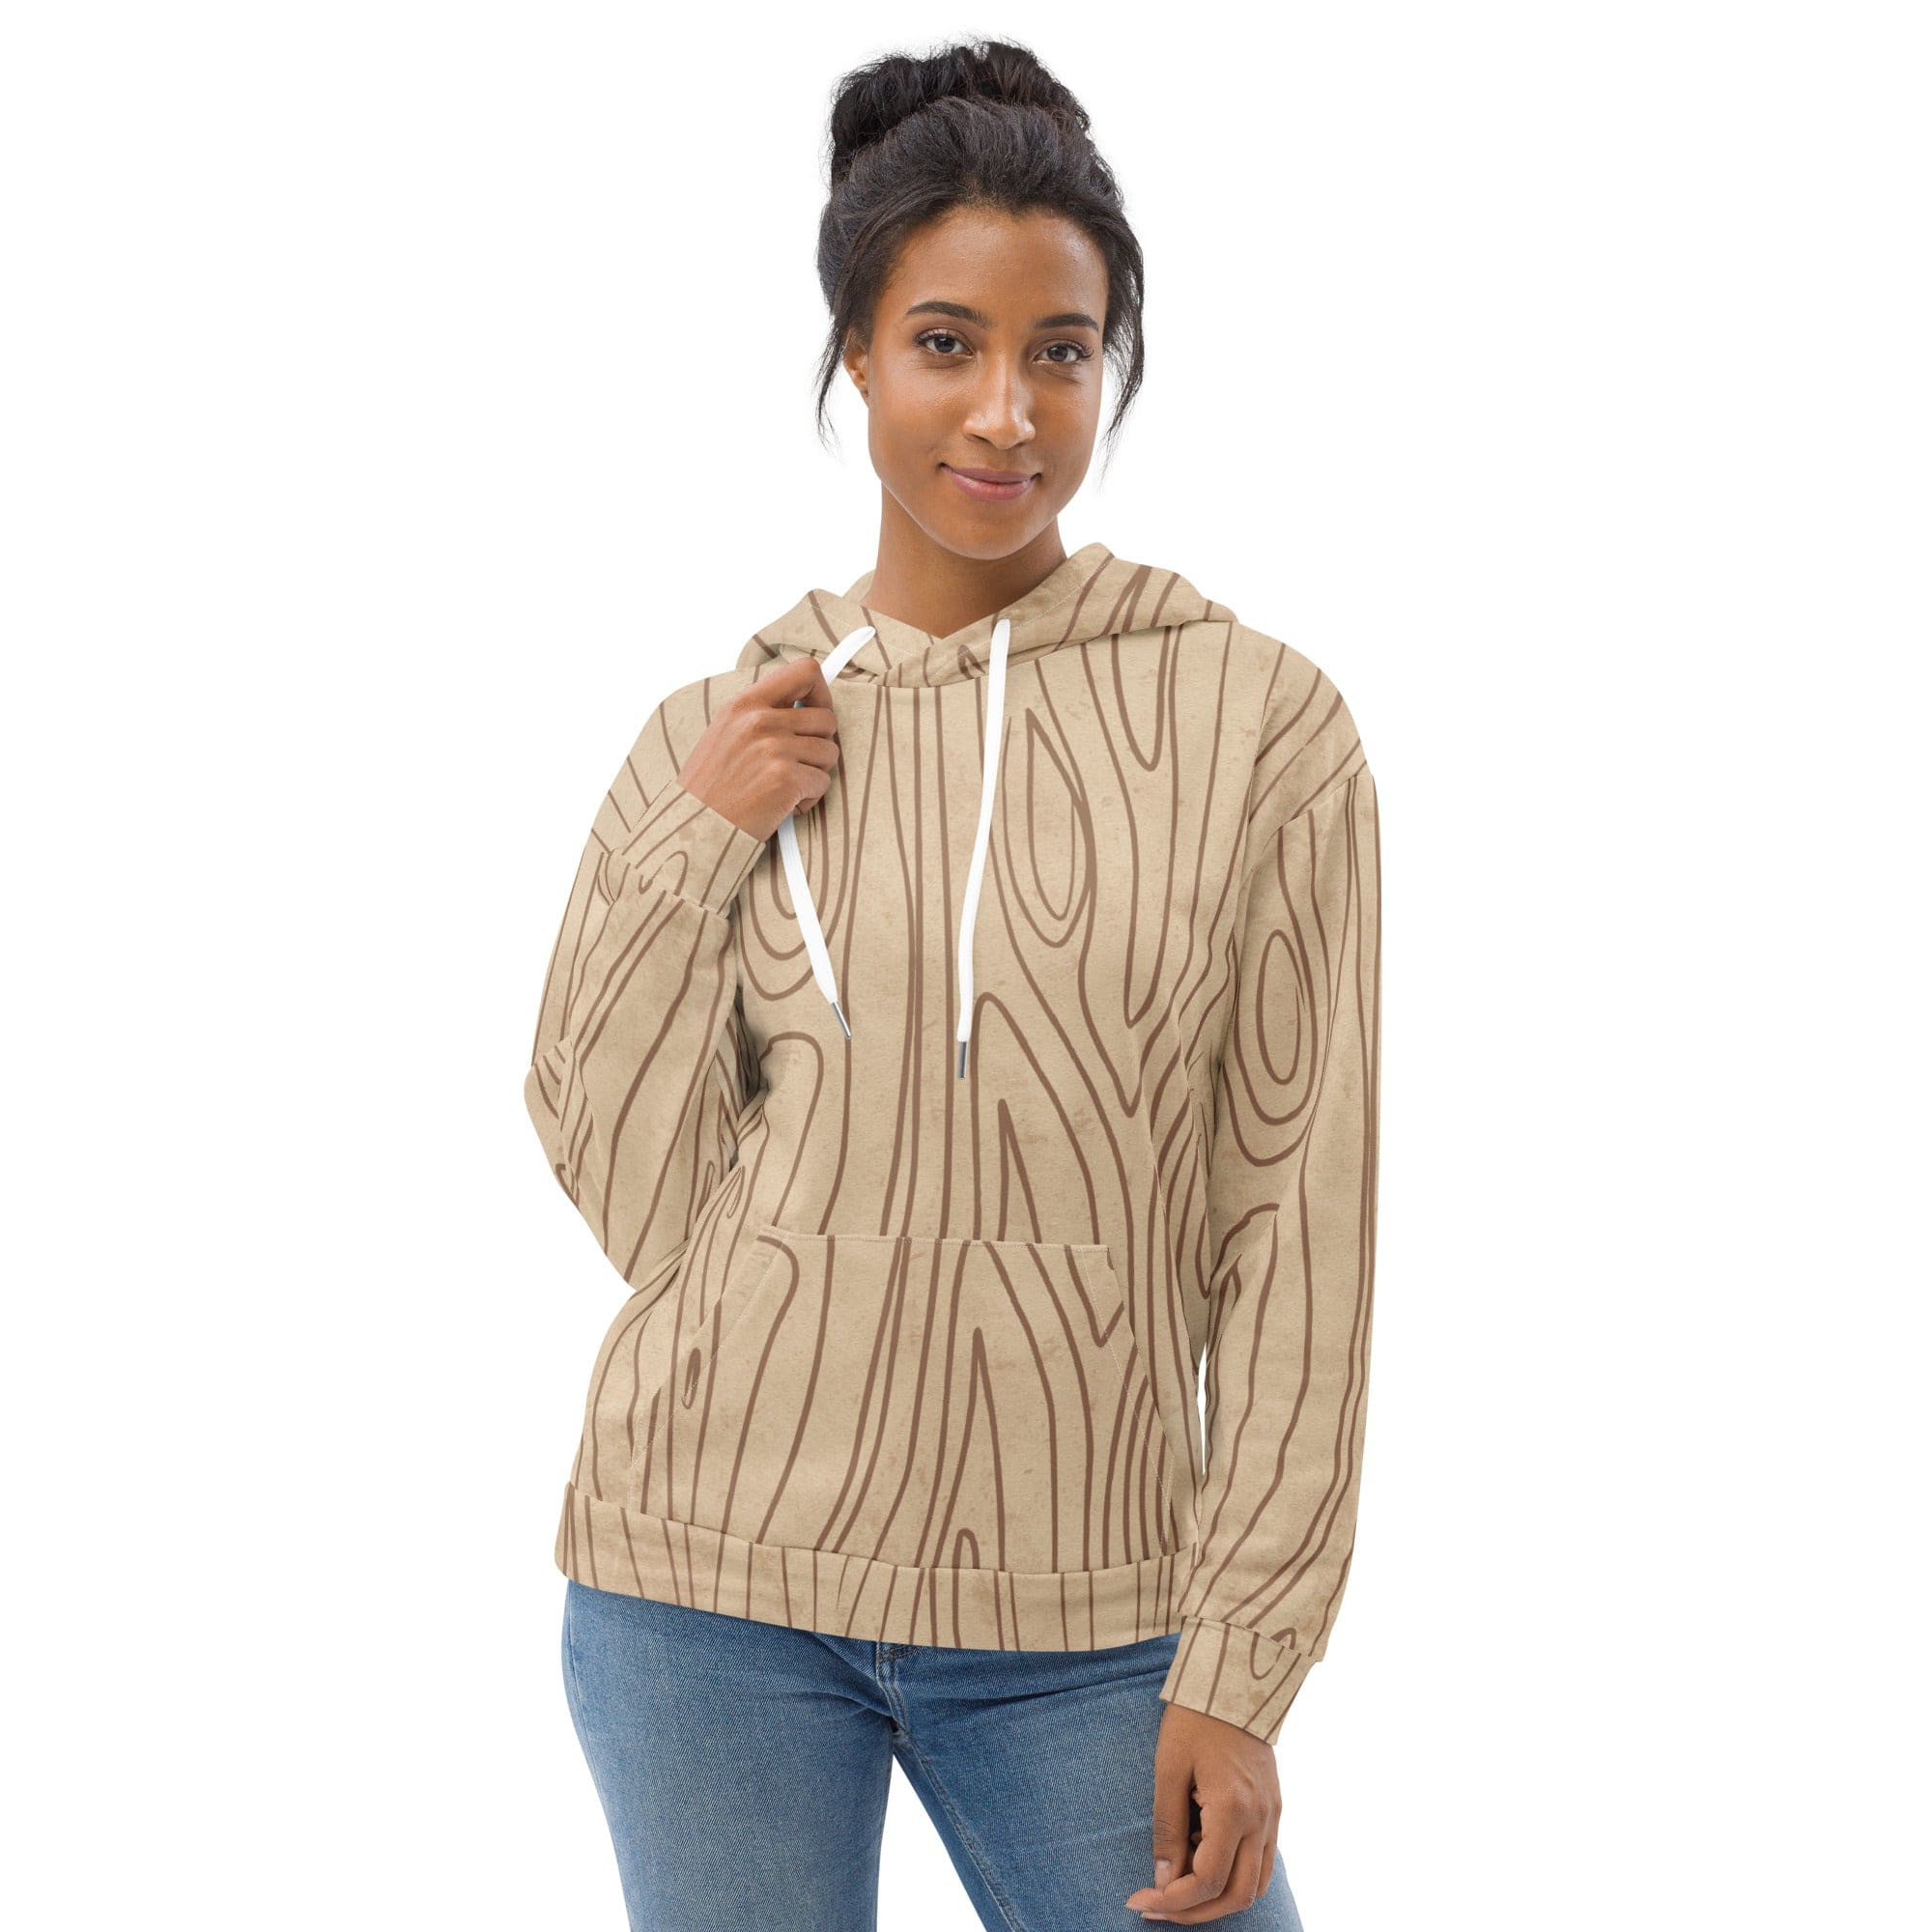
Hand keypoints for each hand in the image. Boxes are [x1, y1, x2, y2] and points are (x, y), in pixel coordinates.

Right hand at [675, 654, 840, 842]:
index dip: (821, 693)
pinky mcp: (786, 778)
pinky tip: (782, 805)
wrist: (696, 826)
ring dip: (814, 774)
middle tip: (797, 764)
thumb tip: (803, 703)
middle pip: (827, 719)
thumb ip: (760, 714)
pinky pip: (823, 783)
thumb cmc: (711, 786)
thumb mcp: (725, 733)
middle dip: (819, 745)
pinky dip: (808, 799)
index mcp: (745, 704)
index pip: (805, 672)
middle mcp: (760, 720)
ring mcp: (774, 748)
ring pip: (829, 753)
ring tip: (784, 787)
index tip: (815, 712)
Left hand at [1125, 1703, 1280, 1921]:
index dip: (1175, 1900)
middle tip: (1157, 1907)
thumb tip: (1163, 1878)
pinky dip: (1233, 1874)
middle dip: (1195, 1911)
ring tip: (1179, 1890)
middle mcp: (1261, 1820)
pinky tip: (1201, 1858)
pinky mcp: (1274, 1808)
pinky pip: (1261, 1861)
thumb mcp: (1169, 1769)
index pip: (1209, 1880)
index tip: (1142, 1899)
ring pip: (1254, 1885)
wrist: (1234, 1680)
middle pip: (1237, 1895)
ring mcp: (1273, 1816)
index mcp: (1234, 1809)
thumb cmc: (1195, 1719)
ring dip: (1218, 1899)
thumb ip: (1168, 1828)